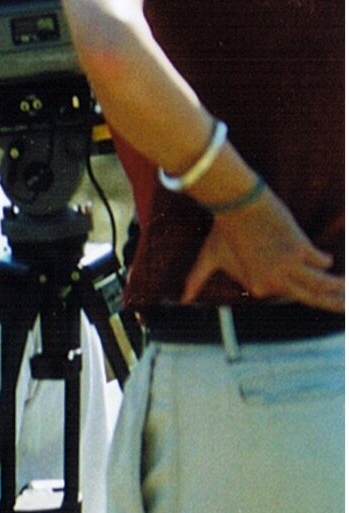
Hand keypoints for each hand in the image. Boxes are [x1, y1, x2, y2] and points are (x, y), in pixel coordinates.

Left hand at [182, 190, 343, 310]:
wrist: (237, 204)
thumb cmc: (222, 230)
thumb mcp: (207, 258)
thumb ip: (195, 281)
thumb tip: (180, 299)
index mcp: (256, 286)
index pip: (281, 294)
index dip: (287, 288)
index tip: (298, 292)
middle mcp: (274, 280)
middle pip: (310, 297)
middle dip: (332, 304)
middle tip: (346, 309)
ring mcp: (289, 266)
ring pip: (322, 283)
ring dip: (339, 288)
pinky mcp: (301, 248)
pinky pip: (321, 260)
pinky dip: (325, 260)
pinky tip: (329, 260)